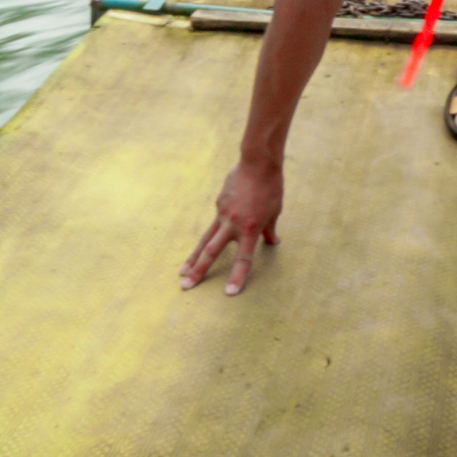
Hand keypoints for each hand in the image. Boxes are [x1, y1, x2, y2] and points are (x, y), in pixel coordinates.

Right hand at [180, 159, 282, 294]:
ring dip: (193, 258)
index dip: (237, 277)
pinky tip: (222, 222)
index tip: (229, 294)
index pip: (243, 259)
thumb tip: (273, 241)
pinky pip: (216, 220)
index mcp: (250, 229)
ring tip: (182, 273)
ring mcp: (222, 213)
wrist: (258, 162)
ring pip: (204, 239)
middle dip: (199, 271)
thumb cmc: (271, 187)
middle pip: (211, 252)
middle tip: (186, 287)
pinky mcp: (218, 203)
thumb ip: (269, 229)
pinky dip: (216, 228)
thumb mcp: (274, 211)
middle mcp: (233, 224)